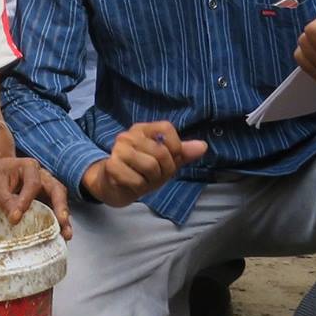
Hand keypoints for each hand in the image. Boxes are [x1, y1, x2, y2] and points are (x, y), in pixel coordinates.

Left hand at [0, 154, 71, 237]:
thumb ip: (4, 200)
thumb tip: (16, 219)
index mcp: (29, 167)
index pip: (33, 183)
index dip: (26, 200)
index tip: (16, 217)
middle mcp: (42, 177)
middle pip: (56, 191)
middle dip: (61, 207)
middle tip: (63, 223)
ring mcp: (44, 190)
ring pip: (58, 202)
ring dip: (63, 219)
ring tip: (65, 235)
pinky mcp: (43, 202)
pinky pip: (52, 212)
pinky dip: (56, 224)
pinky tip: (58, 236)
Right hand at [79, 121, 207, 207]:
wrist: (113, 186)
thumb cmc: (141, 172)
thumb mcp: (165, 163)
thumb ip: (182, 154)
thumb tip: (203, 146)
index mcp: (143, 129)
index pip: (167, 128)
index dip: (175, 147)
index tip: (169, 160)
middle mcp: (129, 135)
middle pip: (161, 152)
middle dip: (163, 171)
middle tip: (153, 176)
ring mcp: (118, 149)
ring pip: (150, 166)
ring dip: (151, 180)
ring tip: (143, 180)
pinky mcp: (111, 166)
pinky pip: (137, 180)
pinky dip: (139, 187)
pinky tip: (132, 184)